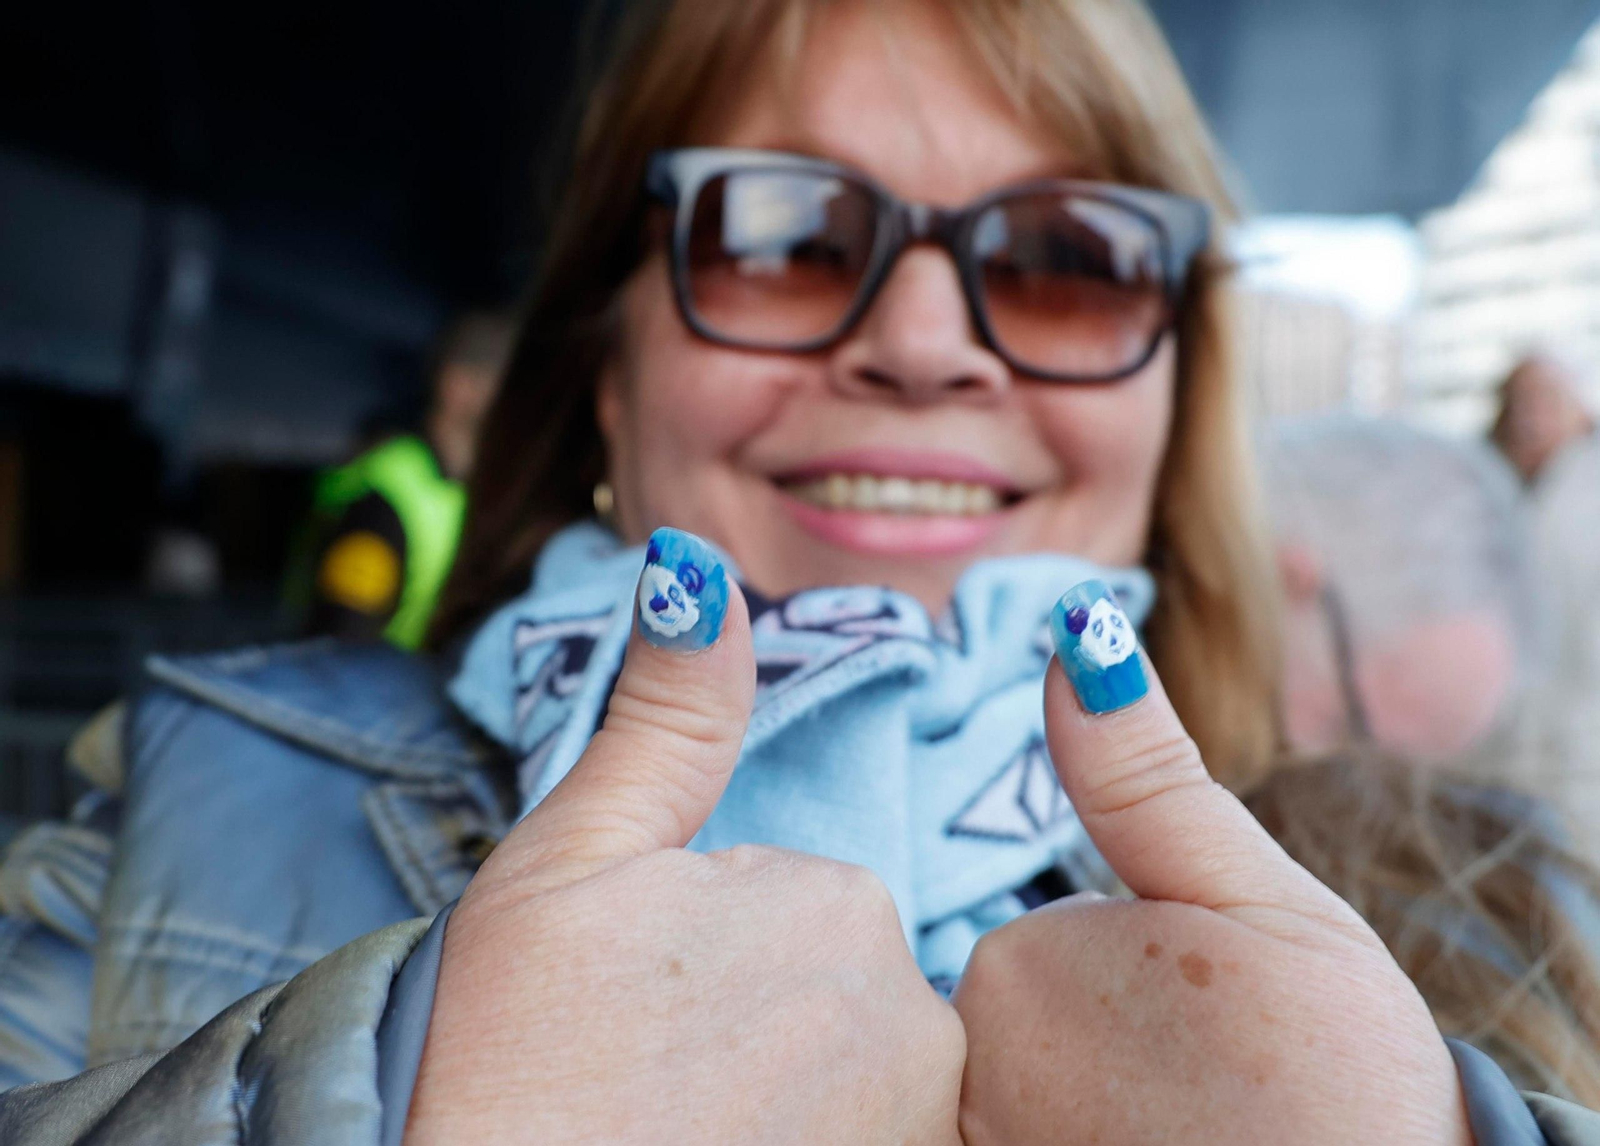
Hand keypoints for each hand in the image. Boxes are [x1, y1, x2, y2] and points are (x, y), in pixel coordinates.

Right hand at [406, 567, 963, 1143]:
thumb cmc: (500, 1052)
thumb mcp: (571, 860)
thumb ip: (667, 721)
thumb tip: (697, 570)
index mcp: (837, 904)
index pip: (795, 904)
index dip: (705, 956)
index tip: (638, 1013)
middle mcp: (911, 1016)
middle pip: (840, 989)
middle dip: (759, 1022)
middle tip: (654, 1077)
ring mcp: (916, 1124)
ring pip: (859, 1075)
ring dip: (789, 1098)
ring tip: (685, 1127)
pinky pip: (870, 1135)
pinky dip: (815, 1140)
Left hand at [953, 598, 1470, 1143]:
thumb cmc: (1338, 1074)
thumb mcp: (1260, 906)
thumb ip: (1146, 779)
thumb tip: (1075, 628)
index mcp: (1019, 965)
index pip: (1044, 944)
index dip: (1135, 979)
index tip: (1202, 1028)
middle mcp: (969, 1067)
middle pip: (1023, 1014)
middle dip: (1106, 1036)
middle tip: (1200, 1082)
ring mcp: (980, 1143)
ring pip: (1023, 1081)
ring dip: (1091, 1096)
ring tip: (1182, 1126)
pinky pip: (1020, 1134)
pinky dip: (1073, 1135)